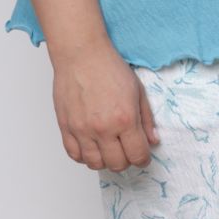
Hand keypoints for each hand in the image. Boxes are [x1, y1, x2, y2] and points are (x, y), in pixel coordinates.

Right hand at [50, 39, 160, 170]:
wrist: (82, 54)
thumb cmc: (109, 67)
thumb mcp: (137, 90)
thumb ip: (146, 119)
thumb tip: (152, 140)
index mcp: (124, 118)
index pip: (137, 155)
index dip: (143, 159)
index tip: (143, 155)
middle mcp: (103, 128)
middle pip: (117, 164)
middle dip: (126, 160)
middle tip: (126, 149)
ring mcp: (82, 130)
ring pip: (95, 164)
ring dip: (105, 160)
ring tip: (109, 148)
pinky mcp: (66, 127)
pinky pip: (74, 155)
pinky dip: (84, 156)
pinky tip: (91, 146)